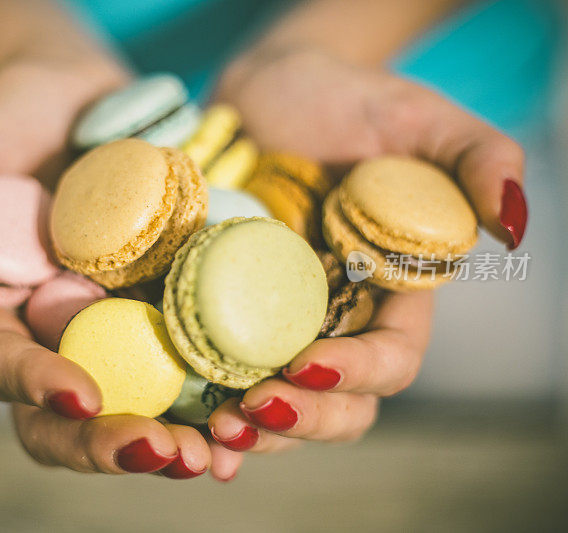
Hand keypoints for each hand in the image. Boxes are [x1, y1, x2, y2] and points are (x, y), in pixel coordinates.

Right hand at [0, 60, 217, 478]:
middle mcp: (56, 333)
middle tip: (169, 455)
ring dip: (178, 436)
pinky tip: (251, 409)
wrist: (73, 94)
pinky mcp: (164, 301)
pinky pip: (190, 356)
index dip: (40, 390)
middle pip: (74, 414)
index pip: (8, 370)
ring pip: (138, 400)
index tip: (83, 396)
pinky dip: (218, 390)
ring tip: (220, 453)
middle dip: (115, 443)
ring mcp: (114, 321)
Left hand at [205, 47, 526, 471]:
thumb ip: (479, 159)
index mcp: (389, 294)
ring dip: (249, 431)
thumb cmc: (348, 100)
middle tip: (249, 411)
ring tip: (212, 431)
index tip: (307, 363)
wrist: (265, 92)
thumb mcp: (418, 117)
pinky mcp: (219, 308)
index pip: (390, 358)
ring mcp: (273, 321)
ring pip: (276, 402)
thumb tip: (513, 227)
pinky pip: (215, 370)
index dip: (357, 374)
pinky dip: (202, 407)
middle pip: (336, 403)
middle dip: (299, 419)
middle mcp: (333, 320)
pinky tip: (187, 425)